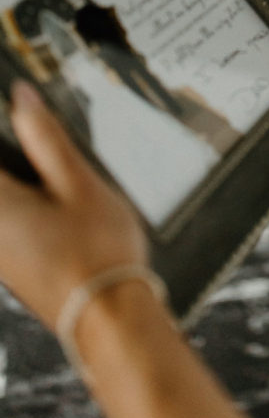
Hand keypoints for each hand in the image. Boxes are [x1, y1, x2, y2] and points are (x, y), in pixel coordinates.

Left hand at [0, 81, 146, 331]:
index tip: (17, 111)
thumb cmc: (97, 255)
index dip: (6, 127)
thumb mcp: (79, 182)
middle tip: (39, 130)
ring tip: (59, 166)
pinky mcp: (11, 263)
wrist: (109, 318)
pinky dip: (28, 201)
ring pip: (6, 199)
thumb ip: (46, 138)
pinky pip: (12, 220)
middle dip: (18, 155)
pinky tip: (59, 199)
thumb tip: (22, 99)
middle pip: (1, 175)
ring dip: (24, 178)